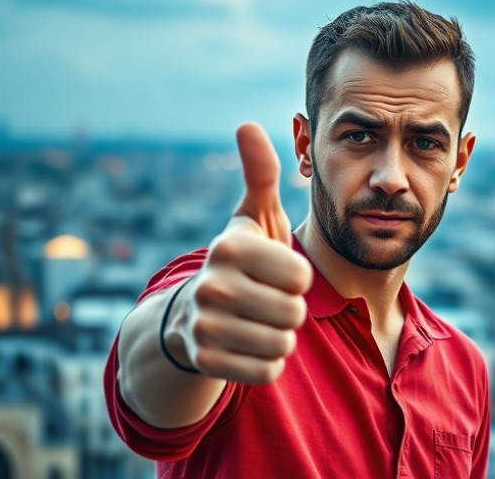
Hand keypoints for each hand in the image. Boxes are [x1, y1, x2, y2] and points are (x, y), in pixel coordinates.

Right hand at [180, 123, 312, 383]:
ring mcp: (204, 327)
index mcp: (228, 247)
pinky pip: (268, 371)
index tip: (275, 271)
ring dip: (280, 335)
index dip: (296, 277)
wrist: (193, 313)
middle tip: (266, 300)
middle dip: (290, 309)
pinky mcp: (207, 362)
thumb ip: (260, 174)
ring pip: (283, 344)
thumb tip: (247, 123)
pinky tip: (248, 345)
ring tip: (258, 320)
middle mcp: (211, 286)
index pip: (301, 276)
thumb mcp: (252, 217)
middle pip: (295, 312)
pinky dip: (268, 362)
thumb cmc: (241, 259)